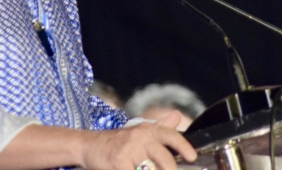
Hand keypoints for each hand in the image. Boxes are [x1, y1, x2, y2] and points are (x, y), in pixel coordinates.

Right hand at [79, 111, 197, 169]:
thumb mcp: (139, 131)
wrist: (89, 145)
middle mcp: (139, 137)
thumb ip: (160, 126)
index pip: (170, 135)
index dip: (183, 146)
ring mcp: (128, 150)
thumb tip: (177, 116)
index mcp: (148, 130)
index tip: (192, 157)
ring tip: (144, 169)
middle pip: (164, 158)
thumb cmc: (118, 142)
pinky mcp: (118, 161)